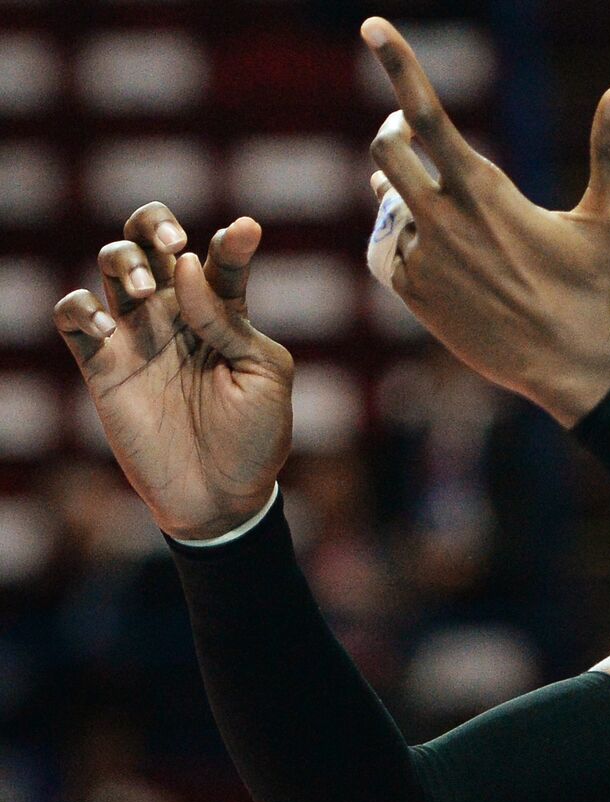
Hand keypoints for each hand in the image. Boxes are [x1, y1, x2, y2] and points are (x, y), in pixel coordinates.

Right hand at [53, 204, 292, 539]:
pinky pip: (71, 316)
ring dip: (120, 259)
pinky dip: (79, 309)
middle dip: (153, 225)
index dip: (231, 240)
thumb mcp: (265, 375)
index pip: (220, 259)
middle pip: (149, 241)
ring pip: (110, 264)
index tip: (245, 231)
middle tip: (171, 245)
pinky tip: (105, 328)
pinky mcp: (101, 365)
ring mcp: (137, 336)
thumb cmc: (256, 436)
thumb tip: (187, 268)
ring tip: (139, 284)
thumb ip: (230, 319)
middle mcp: (177, 314)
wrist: (221, 496)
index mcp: (224, 312)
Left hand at [361, 16, 609, 425]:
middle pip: (388, 150)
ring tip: (440, 200)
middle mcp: (445, 223)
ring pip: (388, 202)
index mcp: (487, 193)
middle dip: (399, 133)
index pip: (426, 114)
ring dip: (405, 189)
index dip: (399, 64)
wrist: (574, 371)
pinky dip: (407, 239)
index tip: (373, 24)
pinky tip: (439, 250)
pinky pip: (389, 251)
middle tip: (418, 135)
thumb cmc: (599, 294)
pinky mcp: (416, 298)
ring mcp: (425, 262)